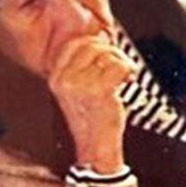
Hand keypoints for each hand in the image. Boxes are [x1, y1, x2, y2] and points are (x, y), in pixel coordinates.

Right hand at [48, 33, 138, 172]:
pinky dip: (129, 70)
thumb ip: (82, 66)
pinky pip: (119, 66)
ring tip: (123, 75)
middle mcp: (65, 79)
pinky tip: (128, 79)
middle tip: (119, 65)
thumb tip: (99, 40)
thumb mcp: (76, 90)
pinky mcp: (99, 91)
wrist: (96, 146)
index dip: (94, 44)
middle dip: (111, 51)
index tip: (104, 53)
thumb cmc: (91, 118)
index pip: (74, 44)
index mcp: (56, 77)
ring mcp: (80, 85)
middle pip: (91, 44)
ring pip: (107, 54)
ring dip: (122, 61)